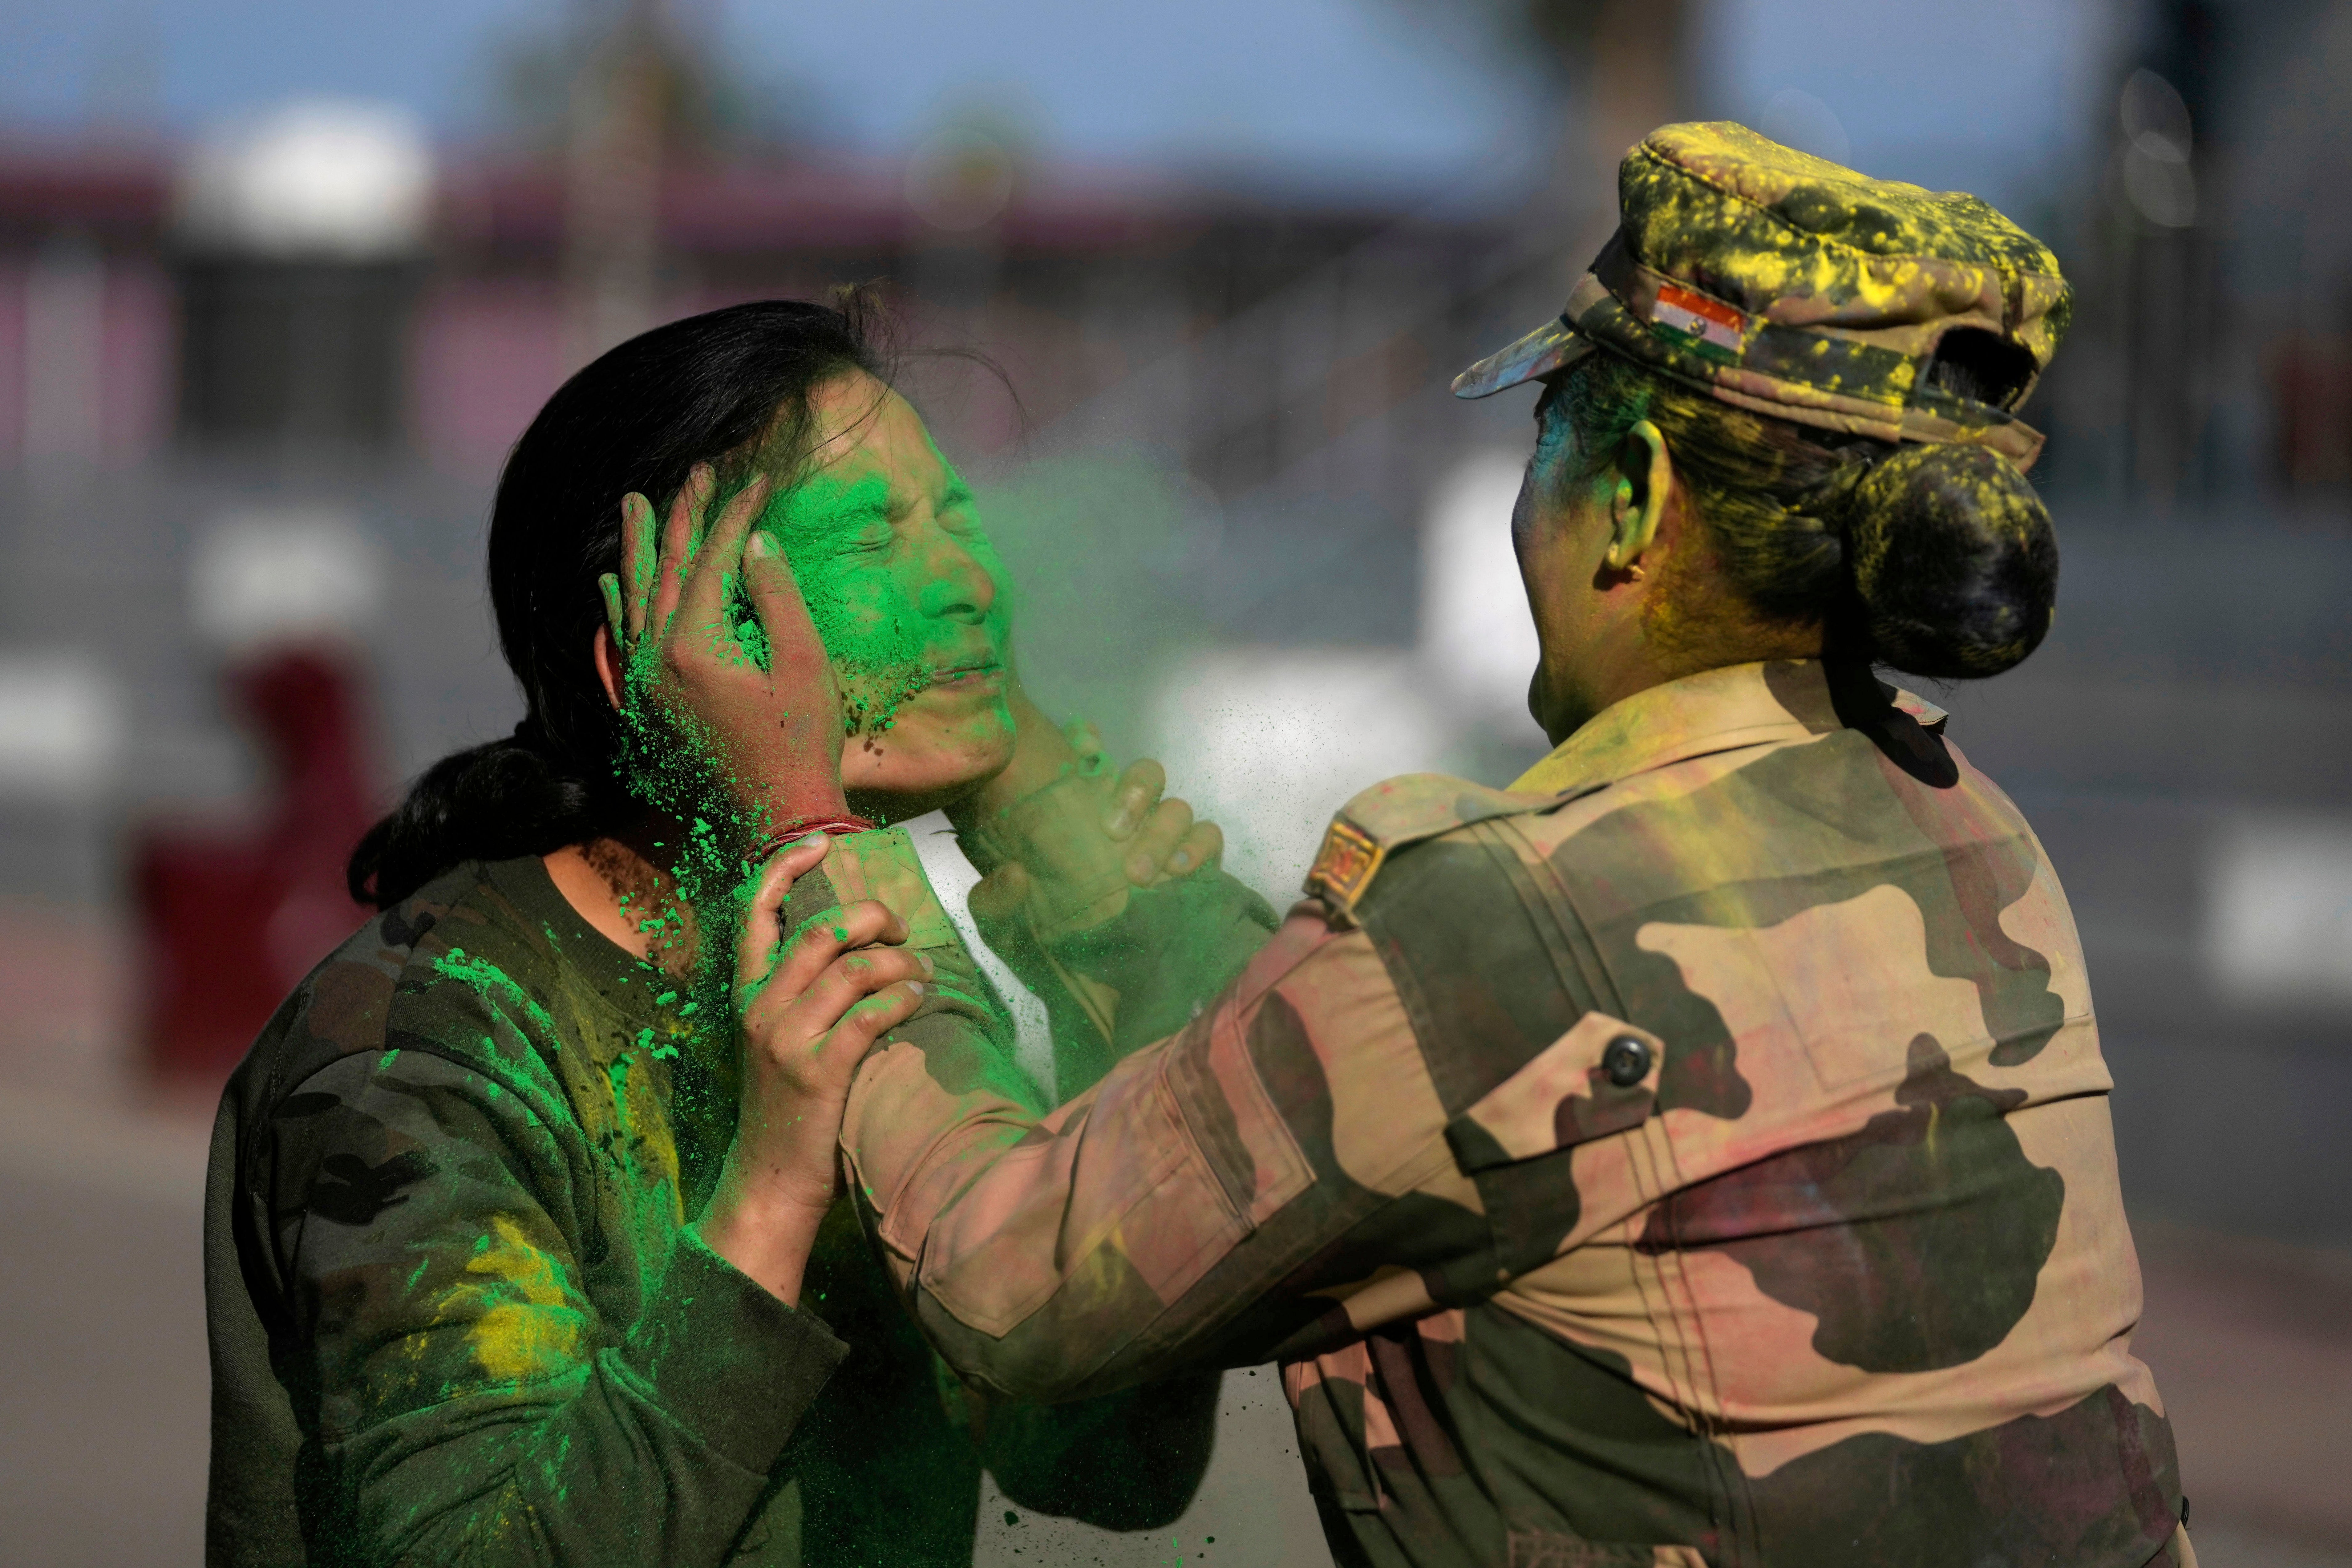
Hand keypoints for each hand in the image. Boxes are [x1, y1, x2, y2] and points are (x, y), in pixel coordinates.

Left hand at [599, 464, 848, 841]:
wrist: (777, 822)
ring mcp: (645, 688)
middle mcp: (656, 661)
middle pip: (666, 571)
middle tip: (694, 475)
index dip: (735, 517)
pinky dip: (611, 616)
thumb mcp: (803, 665)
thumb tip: (755, 544)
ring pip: (632, 603)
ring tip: (634, 507)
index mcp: (695, 646)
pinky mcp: (646, 711)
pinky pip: (615, 652)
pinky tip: (608, 589)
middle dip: (682, 517)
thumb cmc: (801, 745)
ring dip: (636, 552)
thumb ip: (777, 598)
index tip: (754, 483)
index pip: (713, 561)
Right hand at [692, 836, 929, 1302]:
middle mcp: (761, 1010)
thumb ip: (799, 992)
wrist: (771, 1178)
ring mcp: (788, 1040)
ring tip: (922, 972)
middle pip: (824, 930)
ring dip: (902, 961)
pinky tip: (918, 1000)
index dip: (787, 868)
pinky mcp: (820, 1071)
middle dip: (875, 916)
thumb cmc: (786, 1103)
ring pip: (855, 967)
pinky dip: (903, 998)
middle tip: (903, 930)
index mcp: (747, 995)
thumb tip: (854, 944)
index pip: (754, 912)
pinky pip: (872, 1013)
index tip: (824, 843)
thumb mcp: (777, 1038)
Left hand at [961, 706, 1223, 946]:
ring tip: (1140, 871)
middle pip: (1146, 775)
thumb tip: (1015, 874)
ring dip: (1163, 829)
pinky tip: (1179, 875)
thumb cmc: (1050, 957)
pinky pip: (1210, 840)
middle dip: (1135, 792)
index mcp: (1079, 821)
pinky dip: (1199, 849)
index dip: (1089, 741)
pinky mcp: (1195, 874)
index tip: (1080, 743)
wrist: (1095, 1006)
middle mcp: (1127, 824)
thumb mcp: (1007, 932)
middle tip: (1111, 830)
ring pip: (1178, 807)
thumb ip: (996, 903)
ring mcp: (1163, 846)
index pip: (1090, 761)